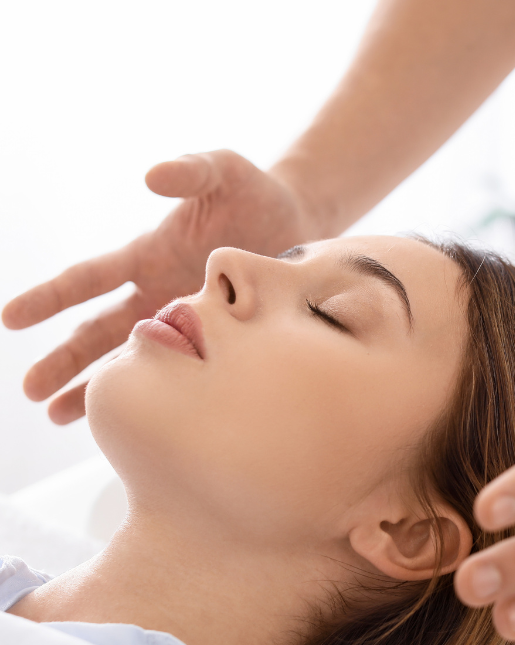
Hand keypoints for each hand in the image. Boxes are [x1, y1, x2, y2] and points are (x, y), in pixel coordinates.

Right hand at [2, 150, 315, 423]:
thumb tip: (152, 176)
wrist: (301, 222)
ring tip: (61, 417)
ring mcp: (187, 320)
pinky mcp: (219, 339)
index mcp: (148, 255)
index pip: (89, 279)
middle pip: (99, 331)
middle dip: (64, 360)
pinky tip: (140, 419)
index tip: (11, 317)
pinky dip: (161, 393)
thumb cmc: (254, 192)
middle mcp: (158, 293)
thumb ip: (190, 171)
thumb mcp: (223, 172)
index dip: (51, 297)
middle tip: (31, 390)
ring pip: (132, 359)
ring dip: (98, 386)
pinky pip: (183, 371)